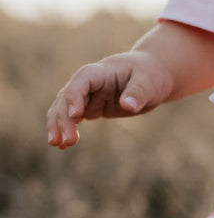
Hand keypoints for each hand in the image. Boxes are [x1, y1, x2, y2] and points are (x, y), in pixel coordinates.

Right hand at [47, 50, 172, 148]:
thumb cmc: (150, 75)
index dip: (75, 96)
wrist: (152, 76)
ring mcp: (89, 95)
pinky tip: (63, 146)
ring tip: (57, 145)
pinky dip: (66, 129)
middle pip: (68, 96)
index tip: (76, 115)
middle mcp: (90, 83)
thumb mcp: (149, 82)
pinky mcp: (92, 107)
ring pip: (65, 107)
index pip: (82, 80)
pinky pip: (73, 117)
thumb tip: (128, 105)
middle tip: (68, 141)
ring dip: (58, 125)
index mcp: (102, 72)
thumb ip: (138, 92)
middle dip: (64, 118)